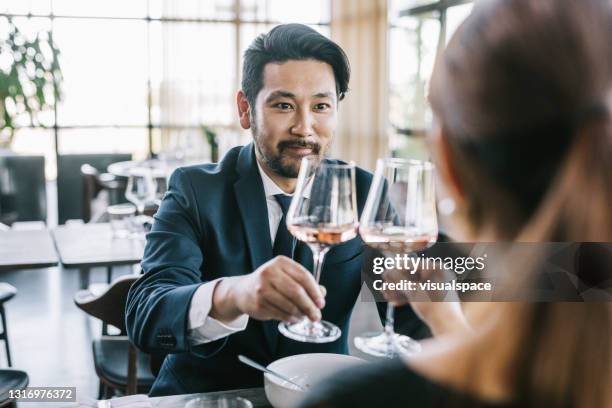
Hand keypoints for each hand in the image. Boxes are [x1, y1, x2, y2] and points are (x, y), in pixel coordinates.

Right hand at [210, 256, 325, 322]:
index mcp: (281, 262)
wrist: (243, 291)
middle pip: (296, 291)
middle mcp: (269, 272)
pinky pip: (280, 314)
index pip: (303, 276)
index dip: (315, 291)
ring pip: (289, 305)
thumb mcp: (287, 276)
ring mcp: (262, 288)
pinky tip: (294, 318)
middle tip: (316, 315)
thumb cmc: (270, 283)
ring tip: (304, 317)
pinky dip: (290, 318)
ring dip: (300, 314)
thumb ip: (305, 283)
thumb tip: (322, 293)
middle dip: (309, 306)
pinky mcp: (258, 303)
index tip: (321, 303)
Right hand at [381, 264, 469, 335]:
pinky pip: (419, 293)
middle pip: (412, 276)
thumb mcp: (413, 292)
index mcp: (436, 268)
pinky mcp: (436, 297)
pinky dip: (408, 297)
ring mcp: (438, 286)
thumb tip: (387, 271)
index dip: (395, 270)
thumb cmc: (434, 307)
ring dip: (399, 291)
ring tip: (387, 296)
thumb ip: (398, 280)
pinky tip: (395, 302)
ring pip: (414, 286)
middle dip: (396, 283)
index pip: (412, 264)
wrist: (449, 327)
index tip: (384, 275)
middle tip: (384, 287)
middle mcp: (439, 274)